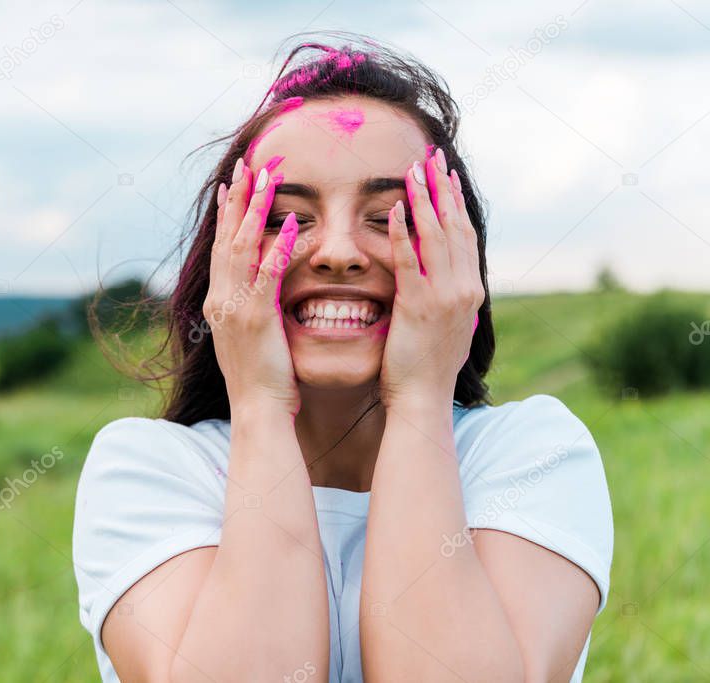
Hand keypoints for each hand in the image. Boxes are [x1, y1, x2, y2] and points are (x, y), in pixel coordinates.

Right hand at [204, 158, 301, 415]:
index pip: (222, 248)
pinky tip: (292, 225)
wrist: (257, 410)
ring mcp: (235, 308)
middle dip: (237, 200)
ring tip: (267, 179)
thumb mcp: (249, 337)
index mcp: (218, 302)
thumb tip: (258, 290)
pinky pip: (267, 277)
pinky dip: (279, 249)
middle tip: (246, 165)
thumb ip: (250, 308)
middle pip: (227, 239)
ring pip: (243, 248)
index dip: (227, 214)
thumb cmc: (261, 379)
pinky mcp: (256, 319)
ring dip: (255, 211)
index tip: (232, 185)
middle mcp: (221, 299)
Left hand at [379, 148, 483, 407]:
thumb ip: (447, 299)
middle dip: (442, 189)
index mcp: (471, 291)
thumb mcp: (447, 327)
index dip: (455, 203)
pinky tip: (393, 211)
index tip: (446, 175)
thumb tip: (448, 283)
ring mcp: (443, 296)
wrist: (423, 399)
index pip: (465, 235)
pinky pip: (409, 262)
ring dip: (423, 201)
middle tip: (432, 157)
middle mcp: (464, 288)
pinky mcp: (418, 306)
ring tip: (413, 171)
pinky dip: (402, 234)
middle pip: (454, 226)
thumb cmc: (427, 368)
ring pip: (435, 236)